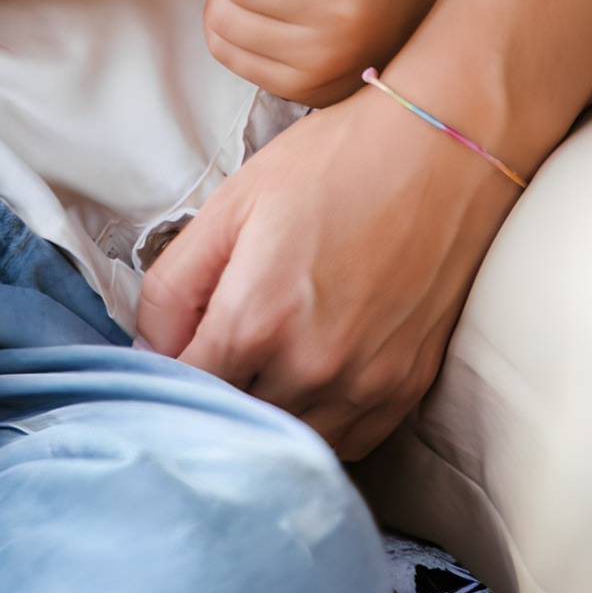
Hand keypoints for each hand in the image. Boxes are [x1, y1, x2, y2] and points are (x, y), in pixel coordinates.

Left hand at [135, 76, 515, 454]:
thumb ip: (174, 284)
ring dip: (266, 414)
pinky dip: (317, 421)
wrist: (442, 150)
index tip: (173, 352)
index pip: (185, 390)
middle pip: (233, 422)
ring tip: (264, 364)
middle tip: (217, 352)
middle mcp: (311, 366)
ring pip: (287, 441)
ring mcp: (363, 385)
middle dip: (215, 393)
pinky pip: (343, 442)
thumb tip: (150, 347)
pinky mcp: (403, 391)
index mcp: (256, 317)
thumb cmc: (337, 163)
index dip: (168, 371)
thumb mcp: (234, 202)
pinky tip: (311, 375)